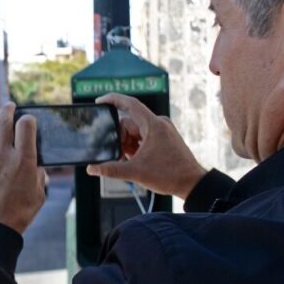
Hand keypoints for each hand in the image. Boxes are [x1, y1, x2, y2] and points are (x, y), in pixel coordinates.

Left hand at [0, 103, 47, 233]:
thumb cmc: (18, 215)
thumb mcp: (38, 196)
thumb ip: (38, 177)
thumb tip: (36, 168)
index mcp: (23, 160)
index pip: (25, 125)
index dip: (28, 119)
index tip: (29, 120)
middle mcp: (3, 156)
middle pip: (2, 121)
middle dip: (7, 109)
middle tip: (10, 105)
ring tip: (4, 141)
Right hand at [86, 93, 206, 198]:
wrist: (192, 183)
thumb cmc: (169, 175)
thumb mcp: (136, 173)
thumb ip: (111, 169)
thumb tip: (92, 169)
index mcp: (153, 125)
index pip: (130, 104)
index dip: (113, 99)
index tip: (99, 101)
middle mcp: (159, 123)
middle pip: (129, 123)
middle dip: (120, 138)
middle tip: (119, 156)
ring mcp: (163, 130)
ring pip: (136, 131)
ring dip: (128, 144)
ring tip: (129, 160)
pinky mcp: (165, 138)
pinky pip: (145, 136)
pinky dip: (136, 146)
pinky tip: (136, 160)